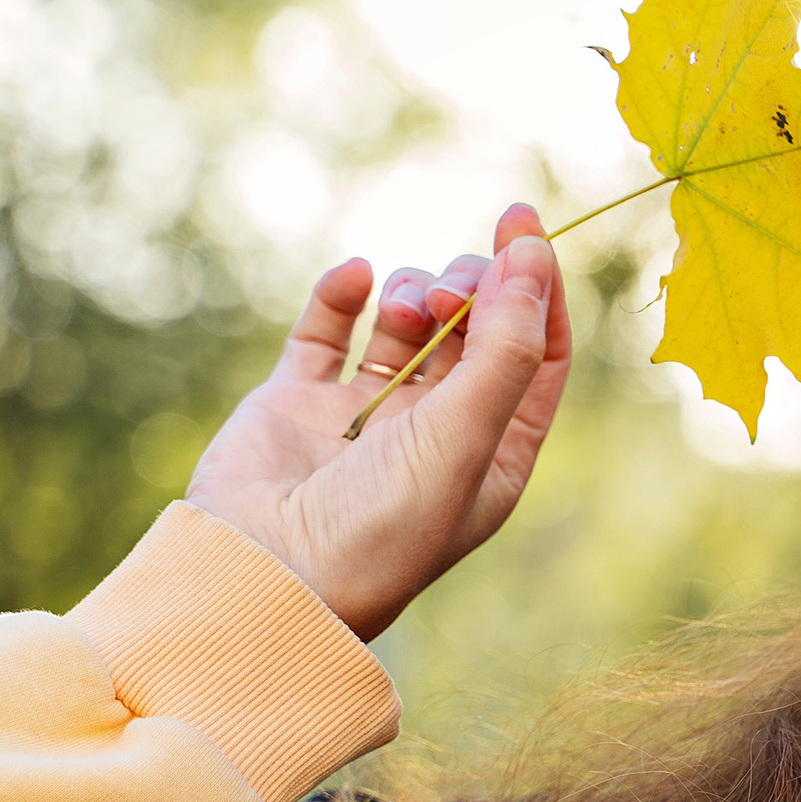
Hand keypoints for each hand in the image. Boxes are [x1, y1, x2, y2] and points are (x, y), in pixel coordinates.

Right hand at [184, 204, 572, 639]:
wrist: (262, 576)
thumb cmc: (381, 526)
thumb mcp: (465, 437)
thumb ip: (505, 347)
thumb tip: (534, 255)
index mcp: (493, 452)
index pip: (537, 353)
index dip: (537, 287)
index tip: (522, 225)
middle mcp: (434, 432)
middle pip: (476, 328)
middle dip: (471, 289)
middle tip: (452, 289)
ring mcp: (364, 414)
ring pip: (405, 321)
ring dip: (413, 292)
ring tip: (407, 303)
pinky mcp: (297, 401)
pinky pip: (326, 328)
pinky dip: (342, 293)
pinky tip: (353, 277)